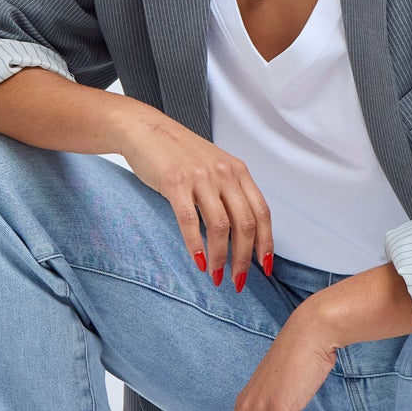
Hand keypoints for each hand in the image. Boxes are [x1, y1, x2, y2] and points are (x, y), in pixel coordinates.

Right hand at [119, 109, 274, 290]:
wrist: (145, 129)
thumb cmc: (178, 153)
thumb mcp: (213, 166)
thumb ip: (228, 191)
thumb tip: (241, 231)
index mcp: (238, 171)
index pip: (262, 212)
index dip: (266, 243)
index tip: (266, 267)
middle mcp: (224, 173)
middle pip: (245, 224)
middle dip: (244, 258)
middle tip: (238, 281)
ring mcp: (200, 177)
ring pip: (220, 227)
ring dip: (221, 257)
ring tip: (216, 276)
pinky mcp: (175, 183)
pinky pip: (190, 221)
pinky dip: (195, 246)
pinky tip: (198, 262)